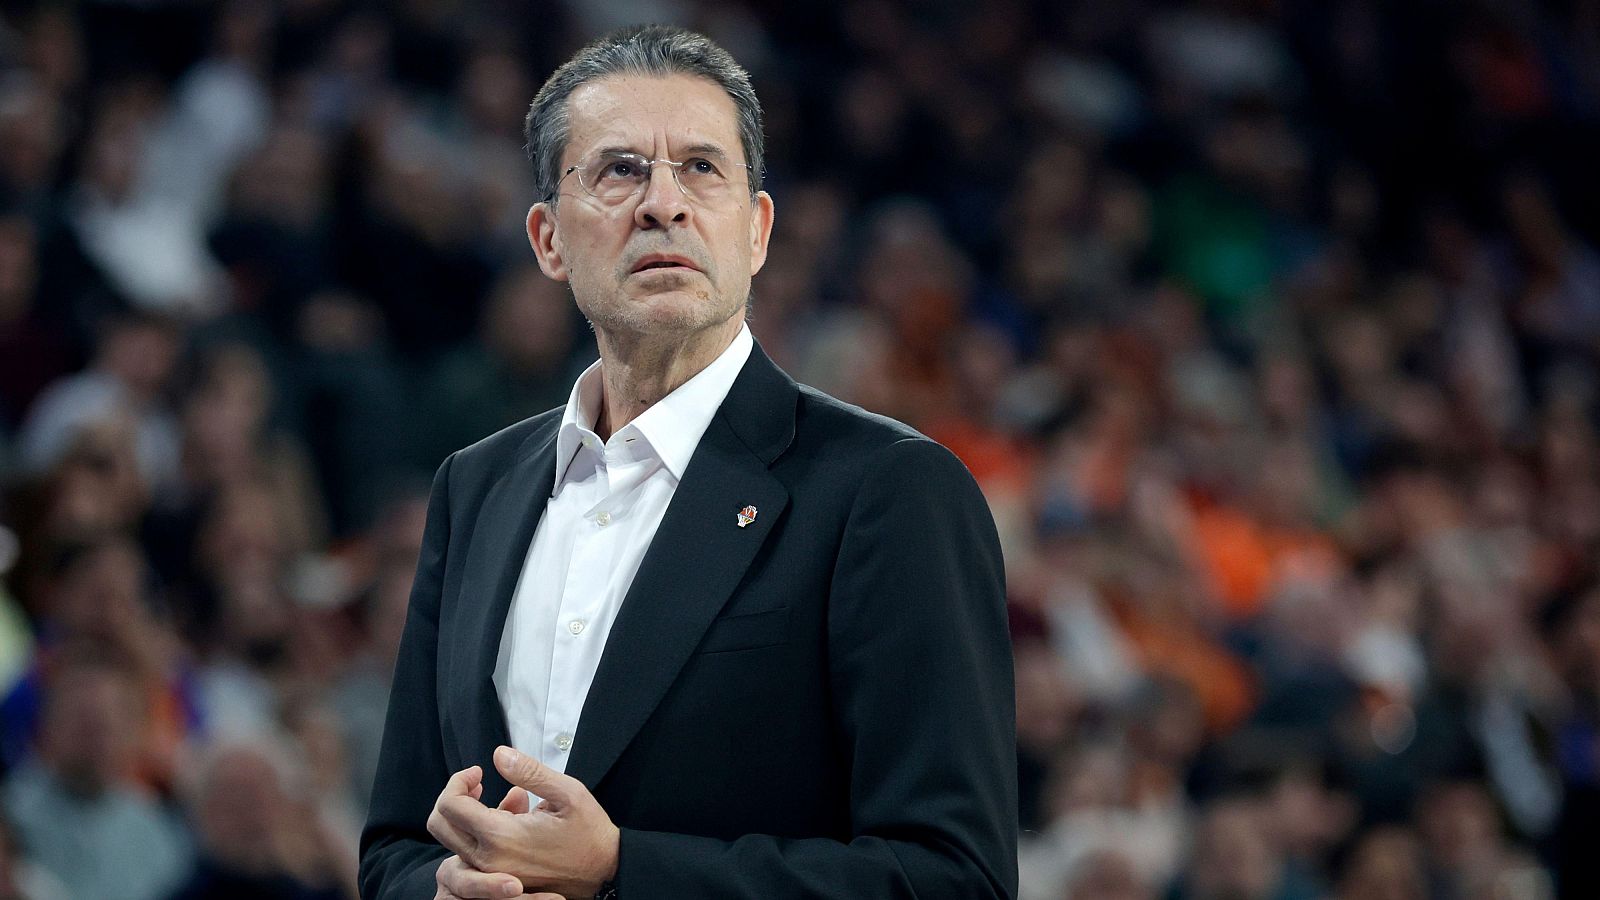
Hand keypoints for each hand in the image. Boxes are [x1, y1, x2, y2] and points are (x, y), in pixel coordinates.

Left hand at [427, 747, 619, 897]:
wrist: (605, 874)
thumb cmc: (590, 833)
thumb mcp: (568, 793)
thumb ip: (529, 772)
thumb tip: (498, 755)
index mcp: (500, 836)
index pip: (449, 805)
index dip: (458, 780)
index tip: (480, 772)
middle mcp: (488, 859)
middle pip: (439, 825)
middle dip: (452, 797)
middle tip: (478, 784)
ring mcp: (492, 873)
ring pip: (453, 841)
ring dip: (466, 815)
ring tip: (502, 800)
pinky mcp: (499, 879)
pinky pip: (471, 854)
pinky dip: (479, 833)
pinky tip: (511, 818)